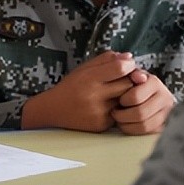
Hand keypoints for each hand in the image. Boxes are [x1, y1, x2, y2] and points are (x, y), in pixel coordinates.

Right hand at [21, 51, 135, 131]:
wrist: (53, 110)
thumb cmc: (71, 86)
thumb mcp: (85, 67)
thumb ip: (107, 59)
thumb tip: (130, 58)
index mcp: (89, 78)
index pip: (121, 69)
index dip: (128, 66)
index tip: (127, 66)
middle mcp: (94, 96)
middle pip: (128, 85)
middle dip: (129, 80)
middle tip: (124, 79)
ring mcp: (99, 112)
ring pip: (126, 100)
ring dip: (126, 95)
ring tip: (116, 91)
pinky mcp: (102, 125)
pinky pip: (120, 113)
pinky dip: (118, 109)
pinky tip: (108, 105)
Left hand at [111, 69, 175, 134]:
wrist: (147, 94)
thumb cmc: (133, 84)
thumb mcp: (130, 75)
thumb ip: (130, 73)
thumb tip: (137, 76)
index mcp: (154, 82)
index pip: (135, 96)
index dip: (123, 101)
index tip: (118, 100)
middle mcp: (164, 97)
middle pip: (140, 113)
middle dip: (123, 115)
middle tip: (115, 112)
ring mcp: (166, 112)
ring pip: (144, 125)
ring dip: (127, 124)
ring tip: (120, 119)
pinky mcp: (164, 125)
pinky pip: (147, 132)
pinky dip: (134, 130)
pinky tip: (127, 125)